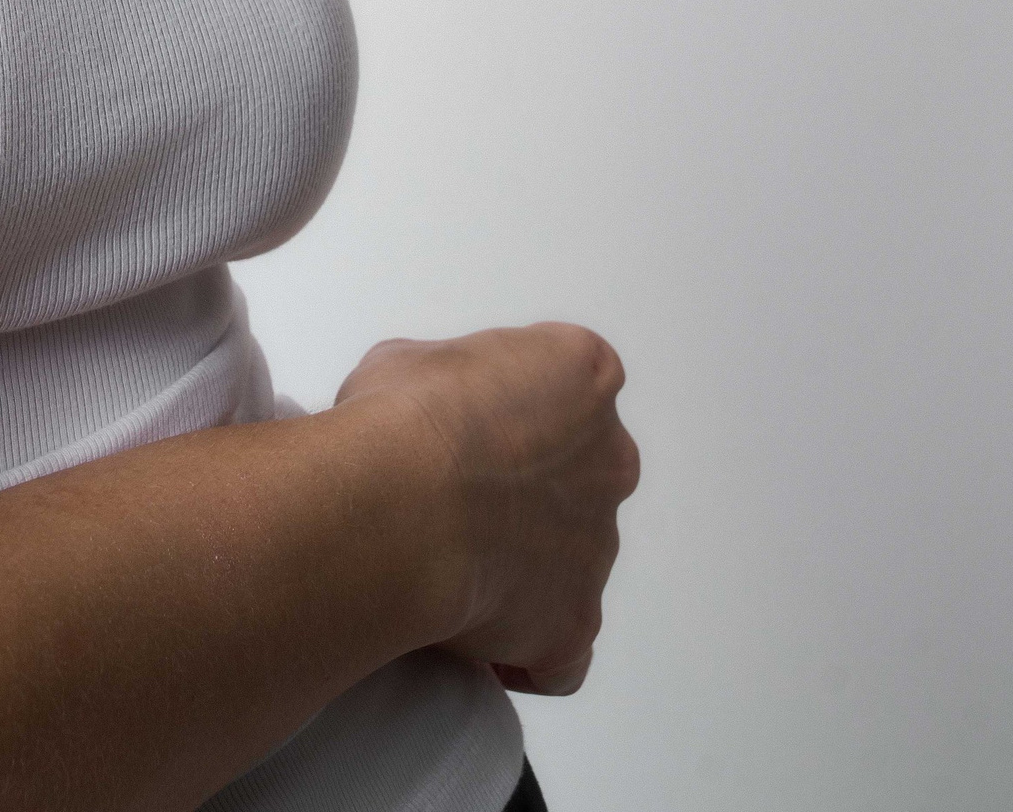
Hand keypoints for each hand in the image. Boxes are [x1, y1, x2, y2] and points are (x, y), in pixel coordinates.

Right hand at [337, 321, 640, 694]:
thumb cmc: (403, 418)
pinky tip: (487, 644)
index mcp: (582, 374)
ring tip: (449, 570)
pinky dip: (534, 652)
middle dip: (528, 489)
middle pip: (578, 476)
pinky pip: (567, 652)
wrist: (403, 504)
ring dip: (525, 566)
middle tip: (458, 499)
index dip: (511, 408)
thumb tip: (432, 421)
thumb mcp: (407, 358)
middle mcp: (609, 460)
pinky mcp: (575, 626)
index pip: (569, 385)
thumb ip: (446, 387)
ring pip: (572, 561)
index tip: (465, 426)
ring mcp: (598, 547)